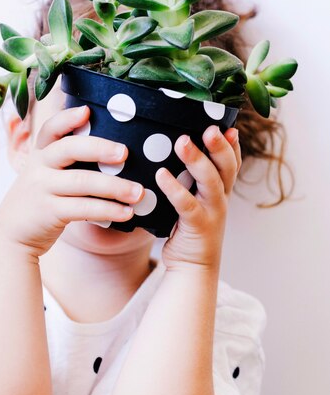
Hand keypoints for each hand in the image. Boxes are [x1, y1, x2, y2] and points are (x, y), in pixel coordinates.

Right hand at [0, 105, 143, 257]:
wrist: (11, 235)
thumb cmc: (40, 200)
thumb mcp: (44, 175)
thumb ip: (66, 163)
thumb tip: (114, 154)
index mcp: (40, 153)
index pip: (51, 129)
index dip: (68, 118)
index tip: (87, 111)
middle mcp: (38, 167)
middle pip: (69, 149)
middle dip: (99, 148)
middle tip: (125, 153)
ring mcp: (42, 188)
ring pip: (82, 181)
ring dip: (115, 186)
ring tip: (138, 192)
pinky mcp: (49, 212)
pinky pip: (83, 208)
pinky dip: (108, 210)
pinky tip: (126, 213)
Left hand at [155, 125, 241, 271]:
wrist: (192, 269)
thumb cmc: (187, 231)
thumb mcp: (193, 202)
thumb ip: (188, 181)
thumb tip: (168, 151)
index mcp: (221, 192)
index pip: (232, 164)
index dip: (233, 145)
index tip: (229, 124)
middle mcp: (221, 200)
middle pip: (227, 168)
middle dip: (220, 146)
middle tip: (210, 127)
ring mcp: (212, 213)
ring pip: (211, 182)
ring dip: (198, 160)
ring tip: (182, 141)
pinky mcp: (197, 226)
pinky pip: (186, 204)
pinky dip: (174, 189)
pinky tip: (161, 174)